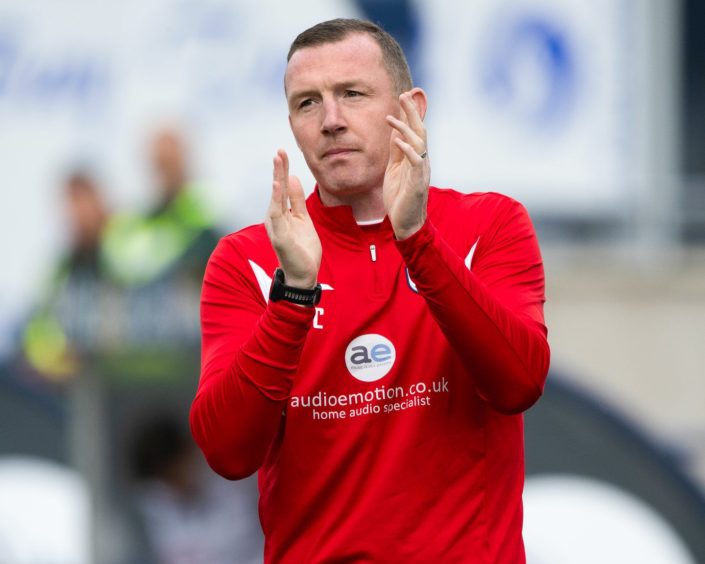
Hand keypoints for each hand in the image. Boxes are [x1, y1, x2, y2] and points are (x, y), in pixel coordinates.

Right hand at [264, 149, 321, 288]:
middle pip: (278, 188)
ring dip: (277, 178)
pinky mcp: (280, 236)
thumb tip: (292, 177)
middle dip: (279, 169)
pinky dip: (276, 200)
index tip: (283, 151)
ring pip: (276, 198)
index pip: (282, 187)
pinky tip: (277, 185)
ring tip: (277, 161)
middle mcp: (276, 217)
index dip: (282, 169)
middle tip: (279, 150)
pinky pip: (278, 215)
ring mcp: (277, 226)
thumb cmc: (302, 248)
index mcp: (282, 212)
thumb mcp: (303, 218)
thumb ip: (297, 200)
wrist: (303, 274)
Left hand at [384, 90, 429, 239]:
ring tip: (393, 117)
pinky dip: (408, 150)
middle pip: (419, 131)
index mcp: (415, 157)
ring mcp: (421, 171)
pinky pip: (415, 162)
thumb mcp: (395, 170)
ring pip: (419, 143)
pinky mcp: (418, 182)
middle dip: (412, 112)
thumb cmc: (400, 197)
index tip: (403, 95)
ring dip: (406, 128)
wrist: (406, 223)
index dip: (409, 113)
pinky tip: (398, 141)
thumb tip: (395, 133)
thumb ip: (397, 152)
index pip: (414, 130)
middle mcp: (421, 161)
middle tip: (404, 94)